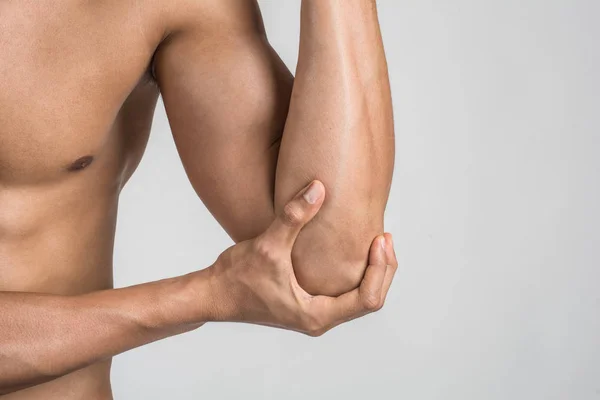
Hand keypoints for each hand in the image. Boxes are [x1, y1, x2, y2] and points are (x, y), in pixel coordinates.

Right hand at [206, 180, 397, 335]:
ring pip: (360, 298)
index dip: (380, 268)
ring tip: (377, 242)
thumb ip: (294, 216)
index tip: (379, 239)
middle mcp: (320, 319)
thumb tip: (318, 187)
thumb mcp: (267, 246)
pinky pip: (346, 294)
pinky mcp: (308, 305)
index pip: (368, 299)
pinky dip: (358, 274)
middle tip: (385, 237)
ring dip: (372, 272)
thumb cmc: (236, 278)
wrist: (213, 295)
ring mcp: (315, 314)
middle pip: (370, 299)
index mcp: (317, 314)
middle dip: (383, 268)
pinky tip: (355, 250)